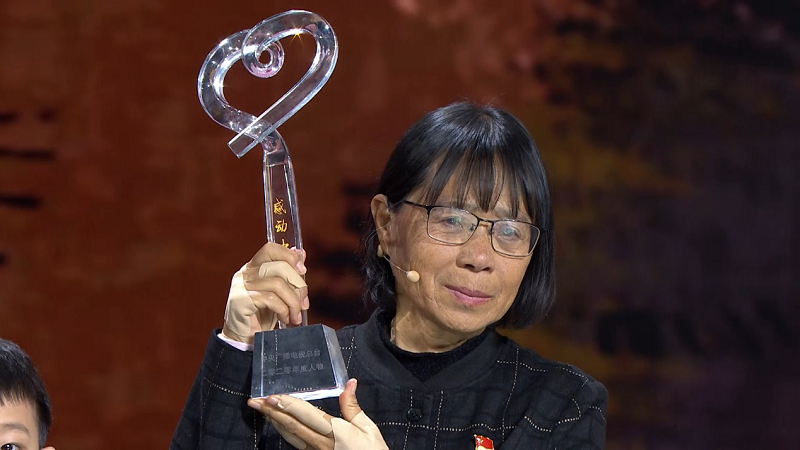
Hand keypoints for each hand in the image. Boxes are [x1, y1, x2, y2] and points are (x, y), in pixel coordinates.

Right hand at [222, 243, 308, 343]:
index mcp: (253, 267)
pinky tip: (285, 319)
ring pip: (278, 284)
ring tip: (295, 316)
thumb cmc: (262, 314)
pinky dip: (283, 310)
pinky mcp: (241, 301)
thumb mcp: (279, 292)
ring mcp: (241, 287)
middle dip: (298, 286)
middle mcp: (245, 273)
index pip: (270, 249)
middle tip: (304, 303)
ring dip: (293, 302)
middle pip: (279, 267)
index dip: (289, 256)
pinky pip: (270, 299)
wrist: (244, 339)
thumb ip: (287, 273)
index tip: (303, 270)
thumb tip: (300, 253)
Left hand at [248, 379, 388, 449]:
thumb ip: (353, 406)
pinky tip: (278, 423)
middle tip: (254, 401)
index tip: (271, 397)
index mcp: (334, 431)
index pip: (305, 415)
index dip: (287, 405)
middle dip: (271, 412)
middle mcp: (320, 443)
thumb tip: (349, 383)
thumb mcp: (367, 428)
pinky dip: (284, 431)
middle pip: (291, 425)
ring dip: (273, 421)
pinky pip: (295, 442)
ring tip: (261, 409)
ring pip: (289, 435)